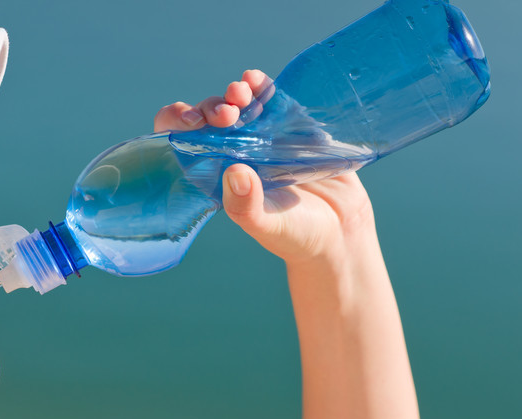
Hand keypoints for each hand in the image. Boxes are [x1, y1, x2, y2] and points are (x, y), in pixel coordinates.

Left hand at [155, 71, 375, 267]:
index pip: (183, 144)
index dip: (178, 126)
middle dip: (211, 109)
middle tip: (227, 115)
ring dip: (234, 93)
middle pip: (209, 119)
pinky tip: (256, 80)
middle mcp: (234, 153)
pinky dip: (261, 85)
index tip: (191, 122)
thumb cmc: (296, 236)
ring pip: (238, 104)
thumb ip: (247, 205)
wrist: (343, 230)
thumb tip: (234, 172)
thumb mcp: (268, 226)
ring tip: (240, 93)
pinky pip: (272, 99)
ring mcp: (262, 137)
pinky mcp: (292, 125)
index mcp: (216, 176)